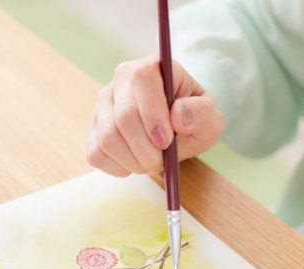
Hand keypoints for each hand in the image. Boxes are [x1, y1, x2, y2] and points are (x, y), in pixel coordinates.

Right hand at [87, 55, 223, 176]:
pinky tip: (134, 163)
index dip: (152, 114)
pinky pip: (96, 153)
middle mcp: (122, 79)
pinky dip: (118, 167)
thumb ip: (202, 114)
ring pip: (108, 138)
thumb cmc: (193, 120)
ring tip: (151, 163)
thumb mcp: (210, 118)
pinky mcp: (93, 127)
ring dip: (133, 161)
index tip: (166, 142)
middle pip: (124, 116)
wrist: (176, 131)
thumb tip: (178, 116)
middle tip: (161, 163)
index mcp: (153, 67)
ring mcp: (103, 103)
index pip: (142, 79)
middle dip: (145, 149)